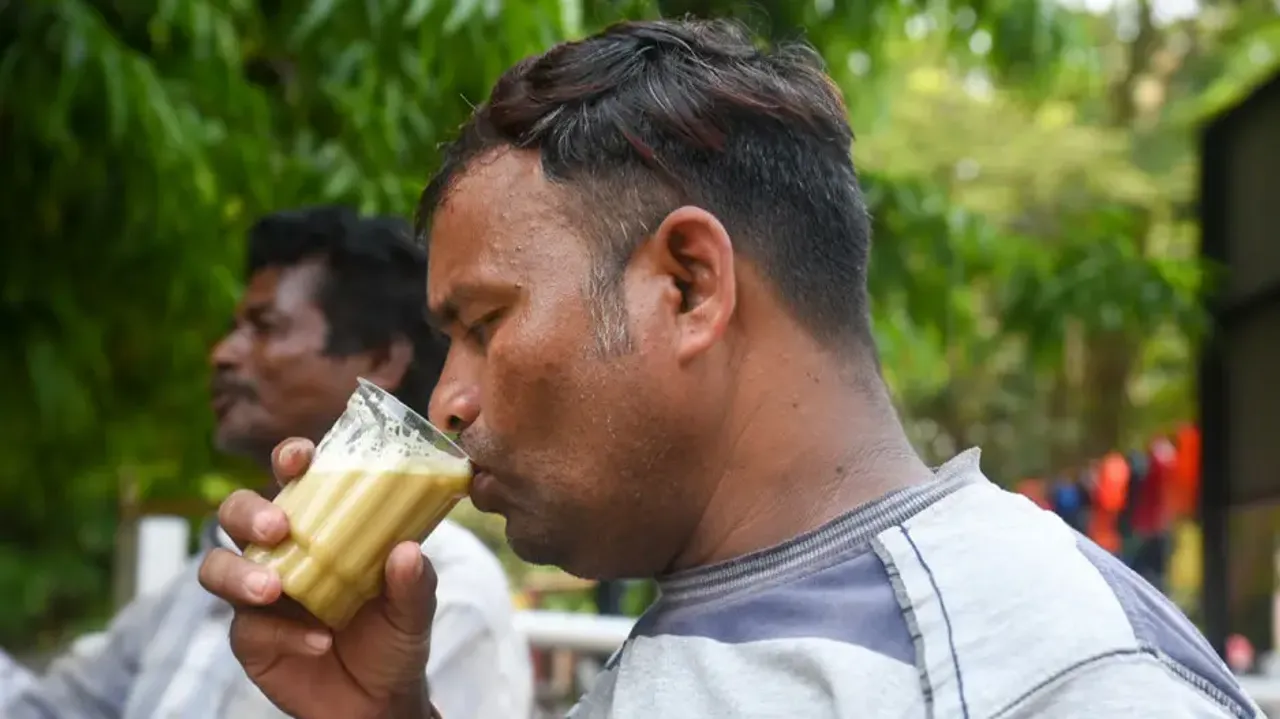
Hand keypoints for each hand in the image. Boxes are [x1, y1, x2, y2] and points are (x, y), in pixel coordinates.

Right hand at [198, 439, 436, 718]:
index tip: (299, 458)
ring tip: (275, 589)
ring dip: (241, 574)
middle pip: (236, 513)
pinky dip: (284, 633)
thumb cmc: (393, 633)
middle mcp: (280, 551)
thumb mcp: (415, 606)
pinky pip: (248, 628)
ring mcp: (258, 593)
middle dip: (248, 512)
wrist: (380, 699)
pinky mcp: (250, 638)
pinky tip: (320, 640)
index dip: (289, 459)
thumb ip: (413, 581)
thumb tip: (406, 550)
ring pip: (217, 567)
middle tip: (277, 527)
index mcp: (319, 525)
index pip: (294, 479)